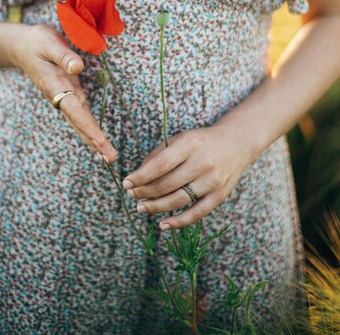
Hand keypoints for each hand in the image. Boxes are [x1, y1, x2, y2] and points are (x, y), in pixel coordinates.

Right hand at [10, 23, 115, 162]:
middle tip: (110, 159)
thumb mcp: (49, 43)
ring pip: (79, 123)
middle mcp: (59, 96)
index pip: (74, 110)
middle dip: (94, 141)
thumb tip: (78, 67)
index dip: (87, 126)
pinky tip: (97, 142)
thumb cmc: (38, 42)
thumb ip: (63, 56)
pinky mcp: (68, 95)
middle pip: (79, 123)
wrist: (23, 46)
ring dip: (93, 140)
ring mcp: (63, 98)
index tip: (100, 141)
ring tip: (107, 157)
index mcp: (55, 86)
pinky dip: (89, 129)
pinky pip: (80, 116)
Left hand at [122, 123, 255, 228]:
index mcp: (190, 144)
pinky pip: (196, 213)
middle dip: (145, 192)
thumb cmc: (202, 141)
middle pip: (167, 184)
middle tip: (132, 195)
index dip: (141, 176)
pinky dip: (178, 221)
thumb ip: (159, 154)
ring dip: (156, 207)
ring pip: (178, 200)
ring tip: (141, 207)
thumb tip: (138, 175)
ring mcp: (212, 181)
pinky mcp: (220, 195)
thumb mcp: (181, 138)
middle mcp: (202, 162)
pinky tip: (163, 224)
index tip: (127, 183)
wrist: (237, 143)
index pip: (160, 165)